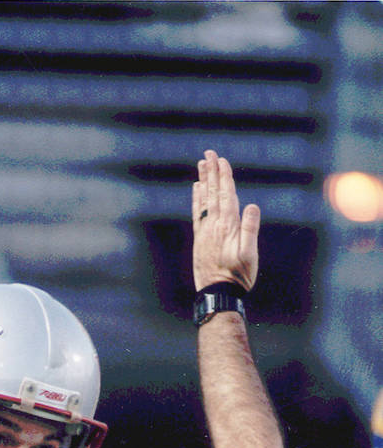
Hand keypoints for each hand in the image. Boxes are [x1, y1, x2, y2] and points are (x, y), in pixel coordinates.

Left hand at [192, 149, 259, 292]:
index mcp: (228, 226)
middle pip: (213, 193)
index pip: (226, 195)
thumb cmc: (238, 276)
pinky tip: (196, 189)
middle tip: (209, 154)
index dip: (224, 177)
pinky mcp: (200, 239)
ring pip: (204, 200)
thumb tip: (252, 206)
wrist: (218, 293)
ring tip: (201, 165)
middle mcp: (214, 225)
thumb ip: (250, 230)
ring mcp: (205, 232)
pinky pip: (197, 213)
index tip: (221, 160)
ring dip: (203, 181)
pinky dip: (197, 199)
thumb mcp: (249, 254)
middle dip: (212, 172)